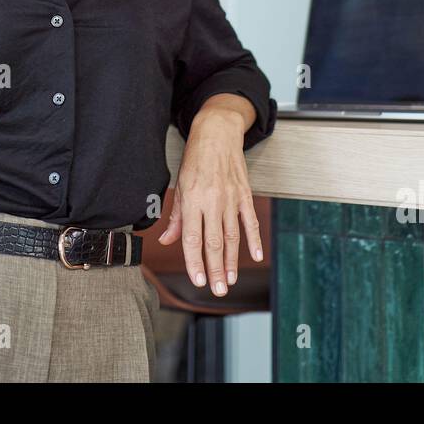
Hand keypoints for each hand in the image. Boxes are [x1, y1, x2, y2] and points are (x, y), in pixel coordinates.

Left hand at [158, 101, 262, 295]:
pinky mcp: (244, 194)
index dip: (195, 262)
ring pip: (232, 236)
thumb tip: (167, 240)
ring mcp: (231, 198)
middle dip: (215, 270)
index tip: (198, 280)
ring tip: (230, 280)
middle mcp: (212, 201)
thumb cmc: (195, 159)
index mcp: (192, 200)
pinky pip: (250, 221)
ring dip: (232, 261)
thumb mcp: (179, 186)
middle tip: (217, 290)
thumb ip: (175, 217)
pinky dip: (254, 239)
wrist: (217, 133)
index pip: (192, 238)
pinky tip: (255, 256)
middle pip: (214, 243)